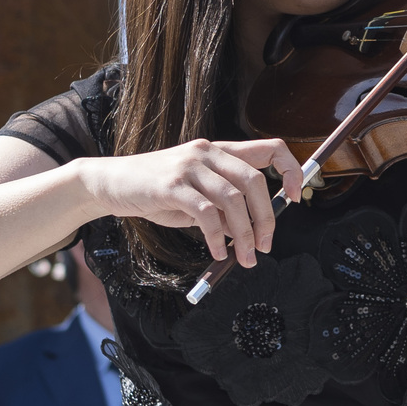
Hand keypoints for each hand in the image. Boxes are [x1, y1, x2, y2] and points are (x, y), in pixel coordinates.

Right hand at [79, 139, 307, 271]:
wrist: (111, 183)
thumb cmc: (155, 191)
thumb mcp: (196, 198)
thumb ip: (223, 210)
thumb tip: (249, 232)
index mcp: (219, 151)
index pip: (270, 148)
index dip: (291, 170)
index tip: (295, 196)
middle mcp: (208, 152)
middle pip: (255, 181)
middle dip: (266, 218)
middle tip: (265, 246)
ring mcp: (189, 165)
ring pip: (233, 199)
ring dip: (244, 234)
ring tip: (244, 257)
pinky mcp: (171, 184)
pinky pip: (206, 212)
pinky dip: (216, 236)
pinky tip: (216, 251)